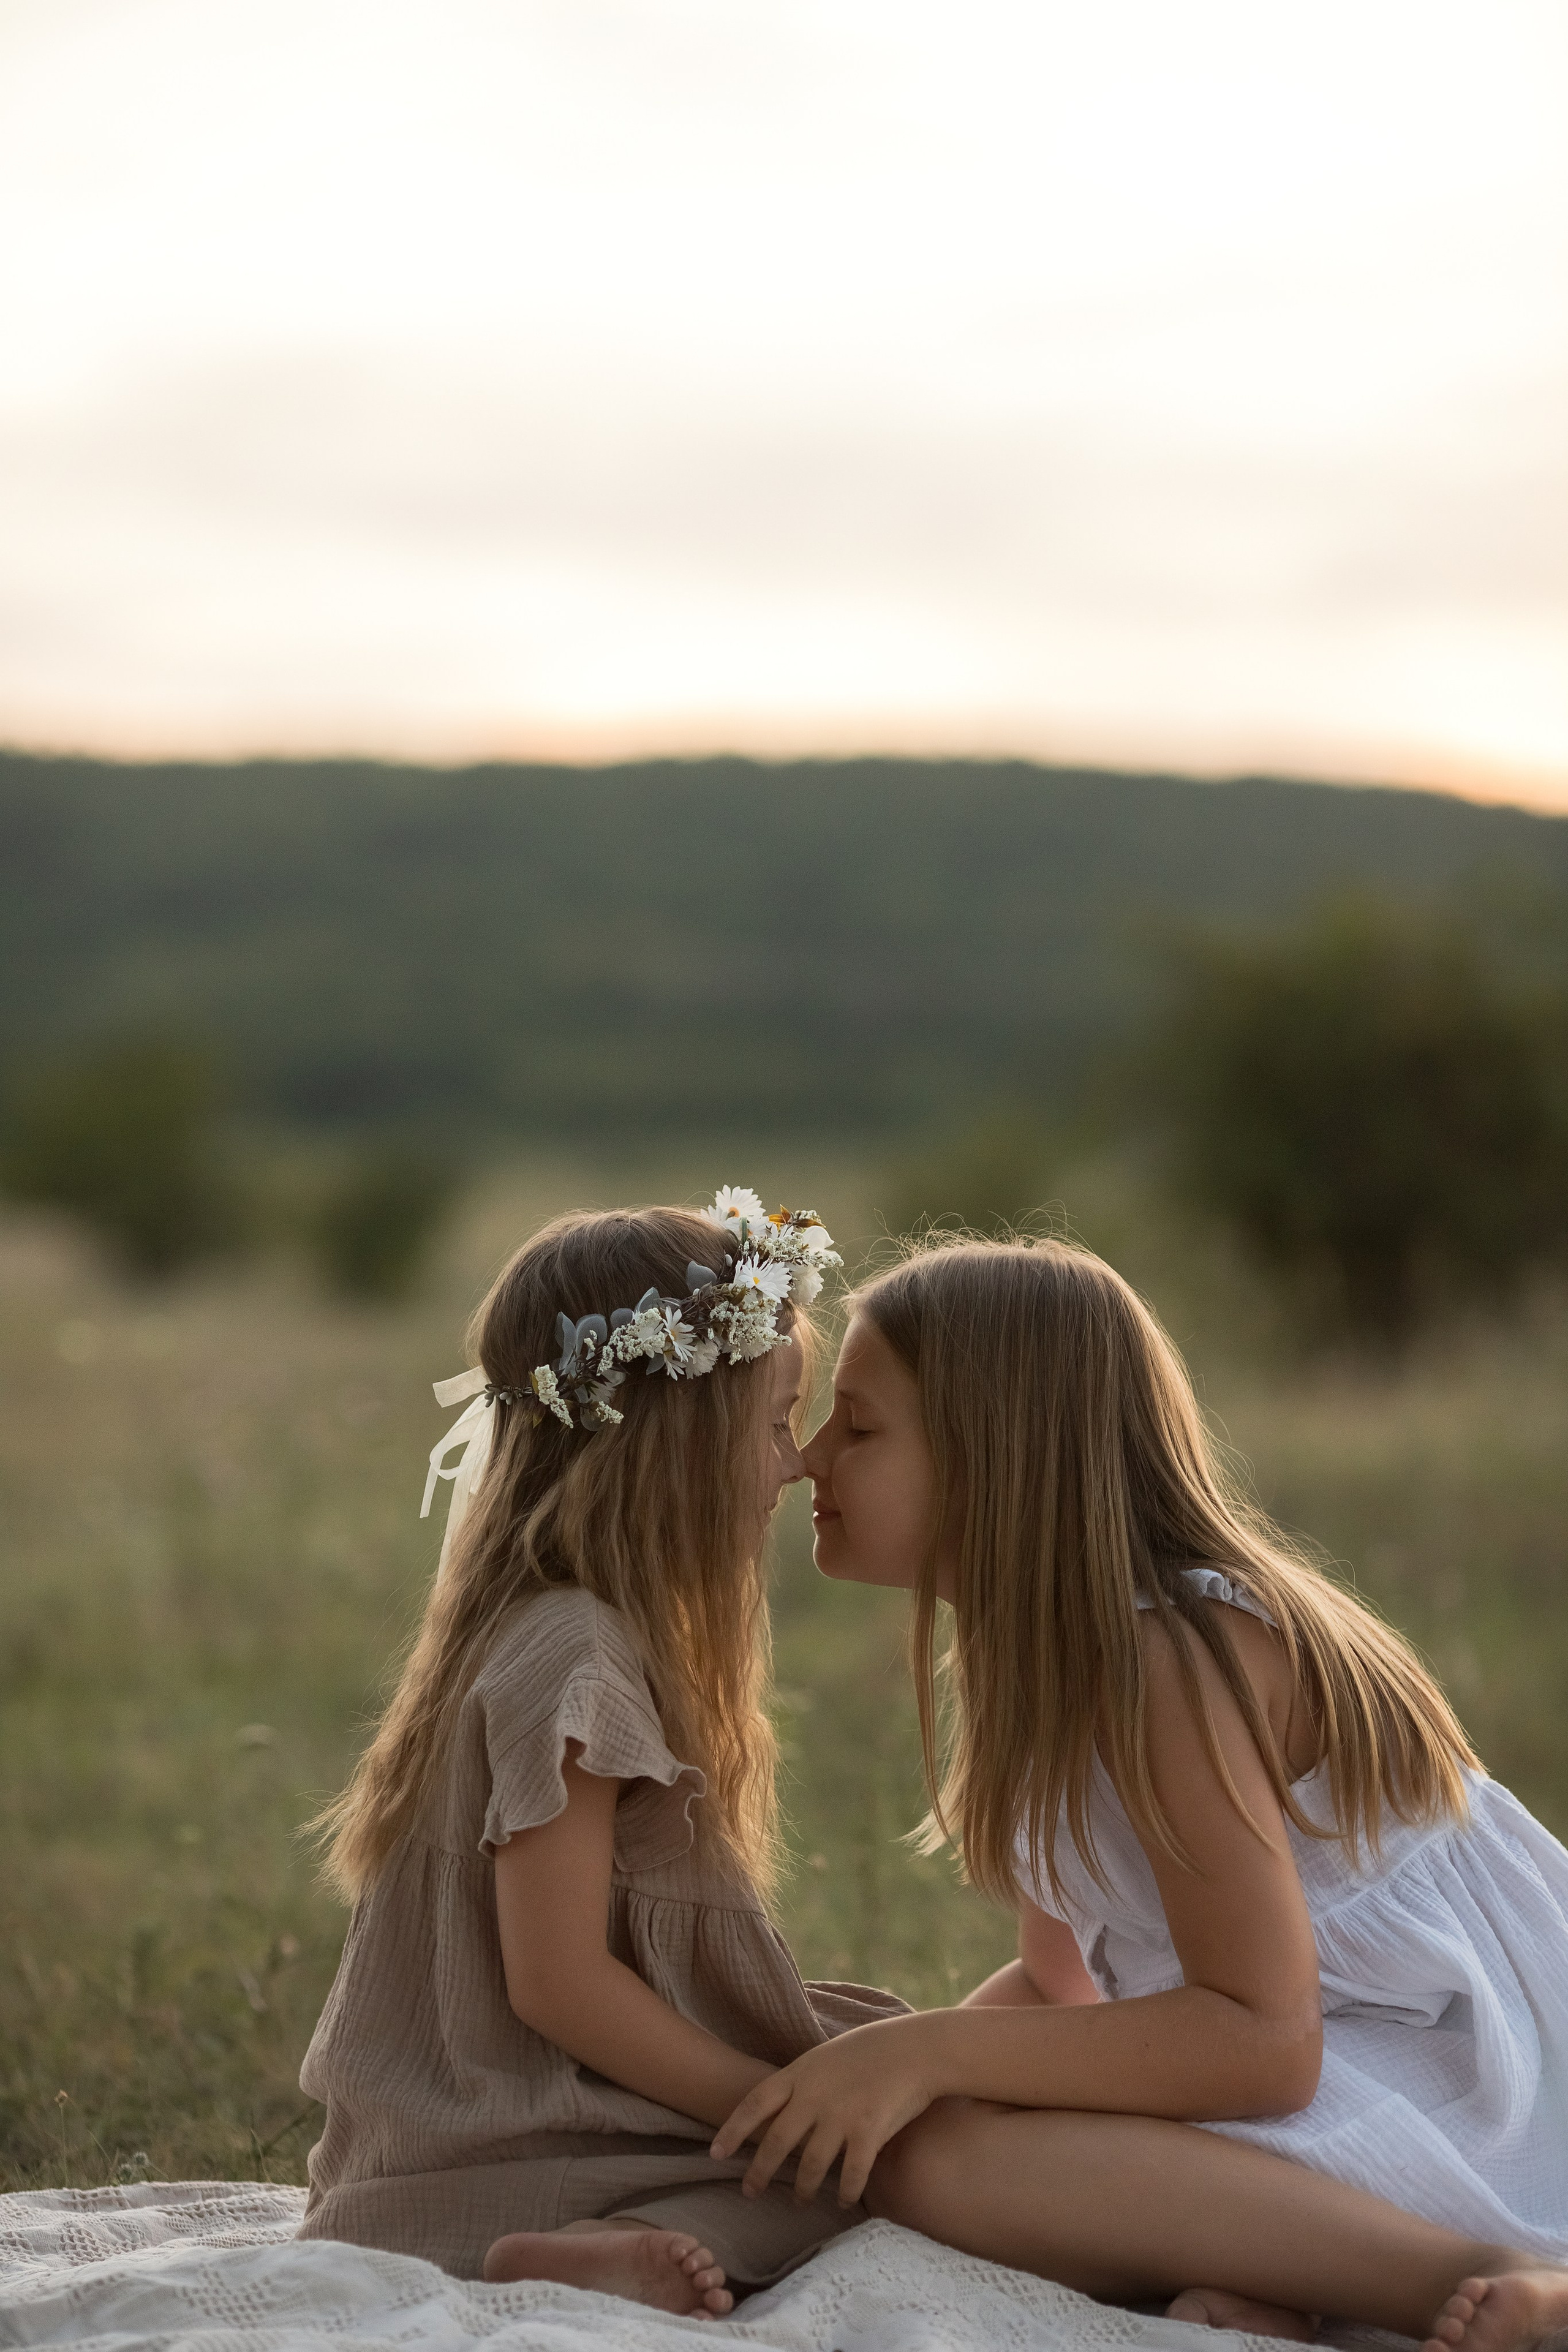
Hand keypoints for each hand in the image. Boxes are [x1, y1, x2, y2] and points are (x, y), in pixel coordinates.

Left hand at [710, 2015, 940, 2206]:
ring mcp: (841, 2115)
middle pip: (776, 2142)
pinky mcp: (869, 2132)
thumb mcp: (827, 2055)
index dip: (732, 2130)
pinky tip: (844, 2201)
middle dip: (759, 2172)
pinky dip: (845, 2192)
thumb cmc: (873, 2048)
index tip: (715, 2153)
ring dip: (803, 2189)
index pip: (754, 2103)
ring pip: (810, 2166)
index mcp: (801, 2072)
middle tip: (749, 2192)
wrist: (916, 2048)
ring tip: (800, 2201)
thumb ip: (805, 2080)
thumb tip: (786, 2107)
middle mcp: (814, 2096)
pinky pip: (851, 2175)